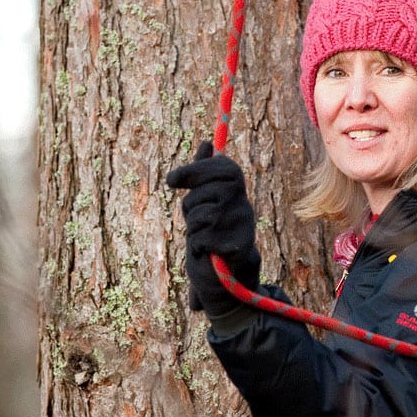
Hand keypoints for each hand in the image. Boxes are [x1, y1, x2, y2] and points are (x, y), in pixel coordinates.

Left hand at [166, 141, 260, 315]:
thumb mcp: (206, 199)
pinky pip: (201, 239)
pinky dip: (197, 247)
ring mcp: (242, 226)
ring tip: (204, 237)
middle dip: (190, 205)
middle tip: (194, 217)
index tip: (171, 182)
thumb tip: (207, 143)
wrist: (230, 273)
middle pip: (204, 192)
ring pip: (200, 216)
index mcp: (239, 191)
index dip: (194, 170)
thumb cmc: (213, 231)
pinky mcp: (237, 248)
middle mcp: (245, 205)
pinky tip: (207, 252)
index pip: (222, 167)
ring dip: (193, 229)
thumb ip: (204, 172)